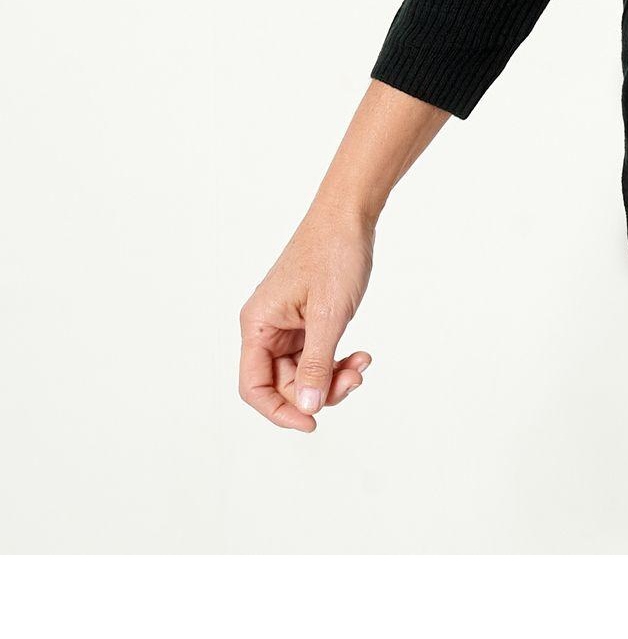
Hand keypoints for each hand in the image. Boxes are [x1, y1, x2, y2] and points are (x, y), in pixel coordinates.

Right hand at [239, 206, 375, 431]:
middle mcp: (266, 328)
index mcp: (257, 326)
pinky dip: (337, 360)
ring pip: (303, 371)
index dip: (279, 412)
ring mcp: (287, 324)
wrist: (351, 214)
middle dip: (318, 390)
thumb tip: (308, 407)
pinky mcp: (308, 319)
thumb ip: (317, 363)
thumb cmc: (334, 254)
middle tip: (354, 381)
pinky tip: (361, 356)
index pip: (254, 387)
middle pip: (282, 383)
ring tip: (362, 365)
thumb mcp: (329, 314)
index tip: (312, 423)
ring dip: (333, 376)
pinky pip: (317, 354)